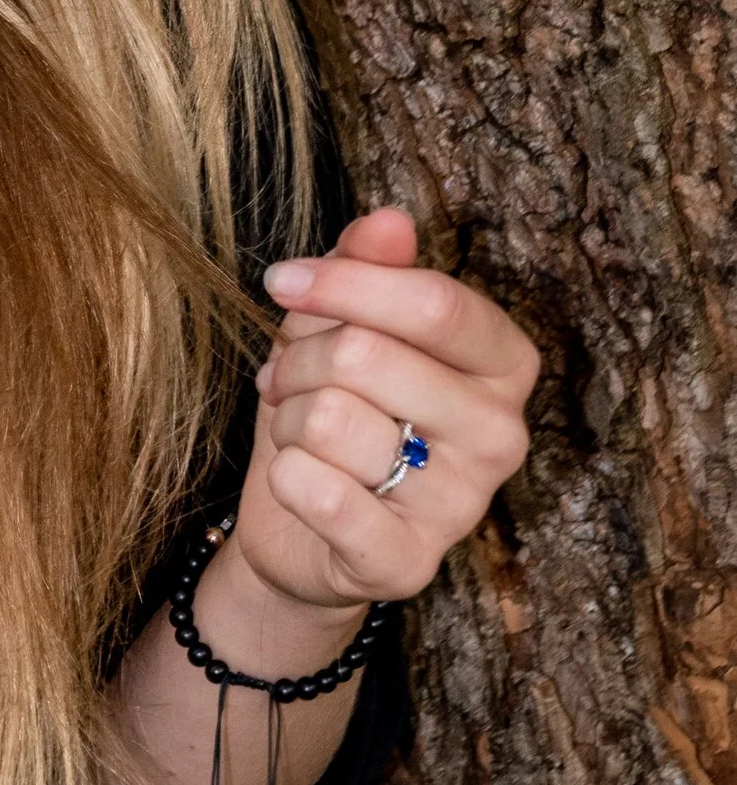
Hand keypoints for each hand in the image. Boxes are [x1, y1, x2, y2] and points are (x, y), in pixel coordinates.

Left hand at [234, 207, 538, 615]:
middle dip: (301, 359)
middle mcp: (502, 435)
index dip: (345, 282)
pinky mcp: (409, 563)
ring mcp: (462, 506)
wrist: (301, 526)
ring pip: (331, 418)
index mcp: (502, 364)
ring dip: (289, 419)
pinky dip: (287, 477)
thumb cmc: (333, 408)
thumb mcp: (341, 324)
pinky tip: (298, 482)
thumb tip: (389, 220)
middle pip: (369, 355)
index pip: (436, 302)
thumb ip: (370, 268)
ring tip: (299, 433)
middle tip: (287, 379)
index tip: (284, 280)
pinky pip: (323, 493)